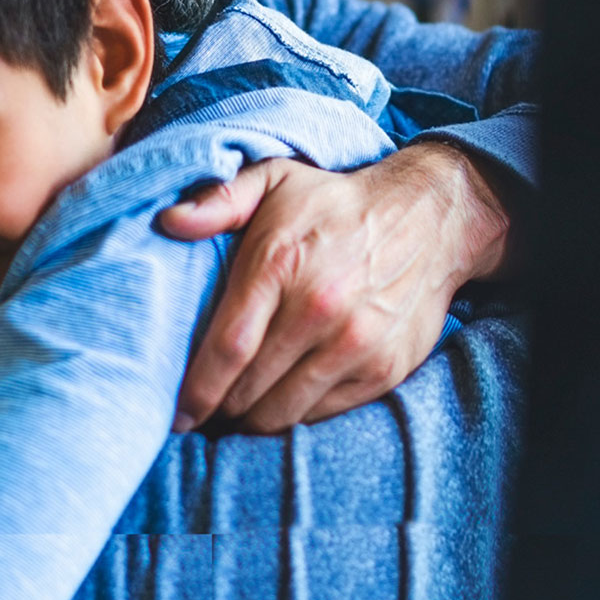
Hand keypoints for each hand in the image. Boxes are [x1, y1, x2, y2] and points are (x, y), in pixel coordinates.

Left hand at [155, 143, 509, 432]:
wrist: (432, 218)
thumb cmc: (338, 203)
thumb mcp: (276, 179)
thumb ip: (219, 200)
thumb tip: (167, 223)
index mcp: (282, 264)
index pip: (226, 349)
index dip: (196, 391)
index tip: (178, 414)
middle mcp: (319, 308)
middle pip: (248, 390)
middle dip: (219, 409)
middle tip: (206, 412)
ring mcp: (356, 343)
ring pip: (283, 412)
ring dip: (254, 420)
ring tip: (241, 413)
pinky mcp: (384, 369)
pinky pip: (323, 414)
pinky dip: (297, 416)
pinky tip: (284, 402)